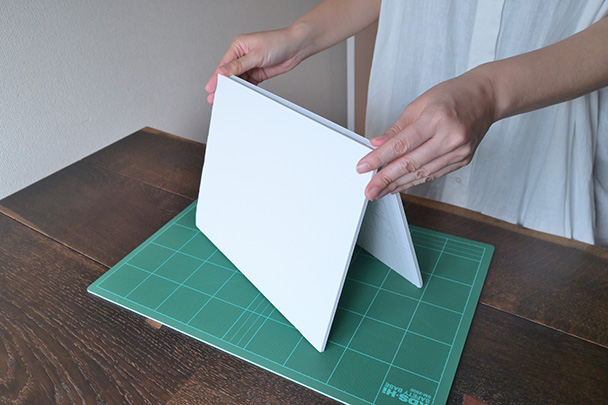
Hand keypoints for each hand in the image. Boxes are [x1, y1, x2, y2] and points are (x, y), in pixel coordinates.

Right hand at [204, 25, 310, 103]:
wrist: (296, 47)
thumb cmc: (278, 42)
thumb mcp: (256, 55)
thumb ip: (239, 65)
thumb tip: (223, 71)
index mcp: (238, 46)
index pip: (224, 64)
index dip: (217, 77)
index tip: (211, 88)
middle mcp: (243, 55)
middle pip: (230, 73)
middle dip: (224, 85)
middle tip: (215, 96)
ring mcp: (251, 64)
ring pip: (239, 79)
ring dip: (235, 88)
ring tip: (229, 98)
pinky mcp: (258, 72)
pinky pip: (248, 82)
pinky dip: (245, 89)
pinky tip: (241, 94)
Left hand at [356, 69, 497, 199]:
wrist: (486, 98)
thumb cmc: (453, 95)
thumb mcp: (420, 104)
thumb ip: (398, 128)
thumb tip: (377, 144)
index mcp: (437, 118)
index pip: (401, 144)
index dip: (379, 158)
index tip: (363, 167)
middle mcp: (450, 137)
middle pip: (410, 163)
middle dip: (386, 179)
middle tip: (369, 189)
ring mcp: (458, 151)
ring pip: (422, 173)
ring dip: (398, 184)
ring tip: (381, 190)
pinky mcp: (462, 160)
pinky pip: (433, 174)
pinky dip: (415, 181)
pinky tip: (400, 185)